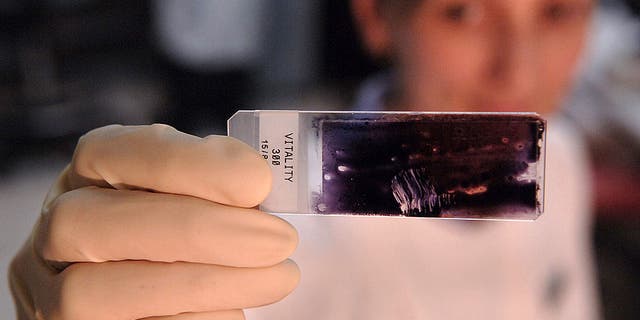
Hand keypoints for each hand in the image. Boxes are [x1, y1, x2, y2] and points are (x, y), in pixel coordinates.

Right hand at [9, 124, 299, 319]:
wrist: (157, 292)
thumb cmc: (183, 233)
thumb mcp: (189, 192)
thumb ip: (210, 183)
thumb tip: (253, 182)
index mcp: (85, 177)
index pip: (110, 152)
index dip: (185, 163)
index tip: (258, 182)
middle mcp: (55, 232)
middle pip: (91, 222)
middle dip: (197, 229)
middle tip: (280, 240)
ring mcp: (51, 292)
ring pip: (93, 291)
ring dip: (203, 284)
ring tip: (278, 278)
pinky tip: (236, 311)